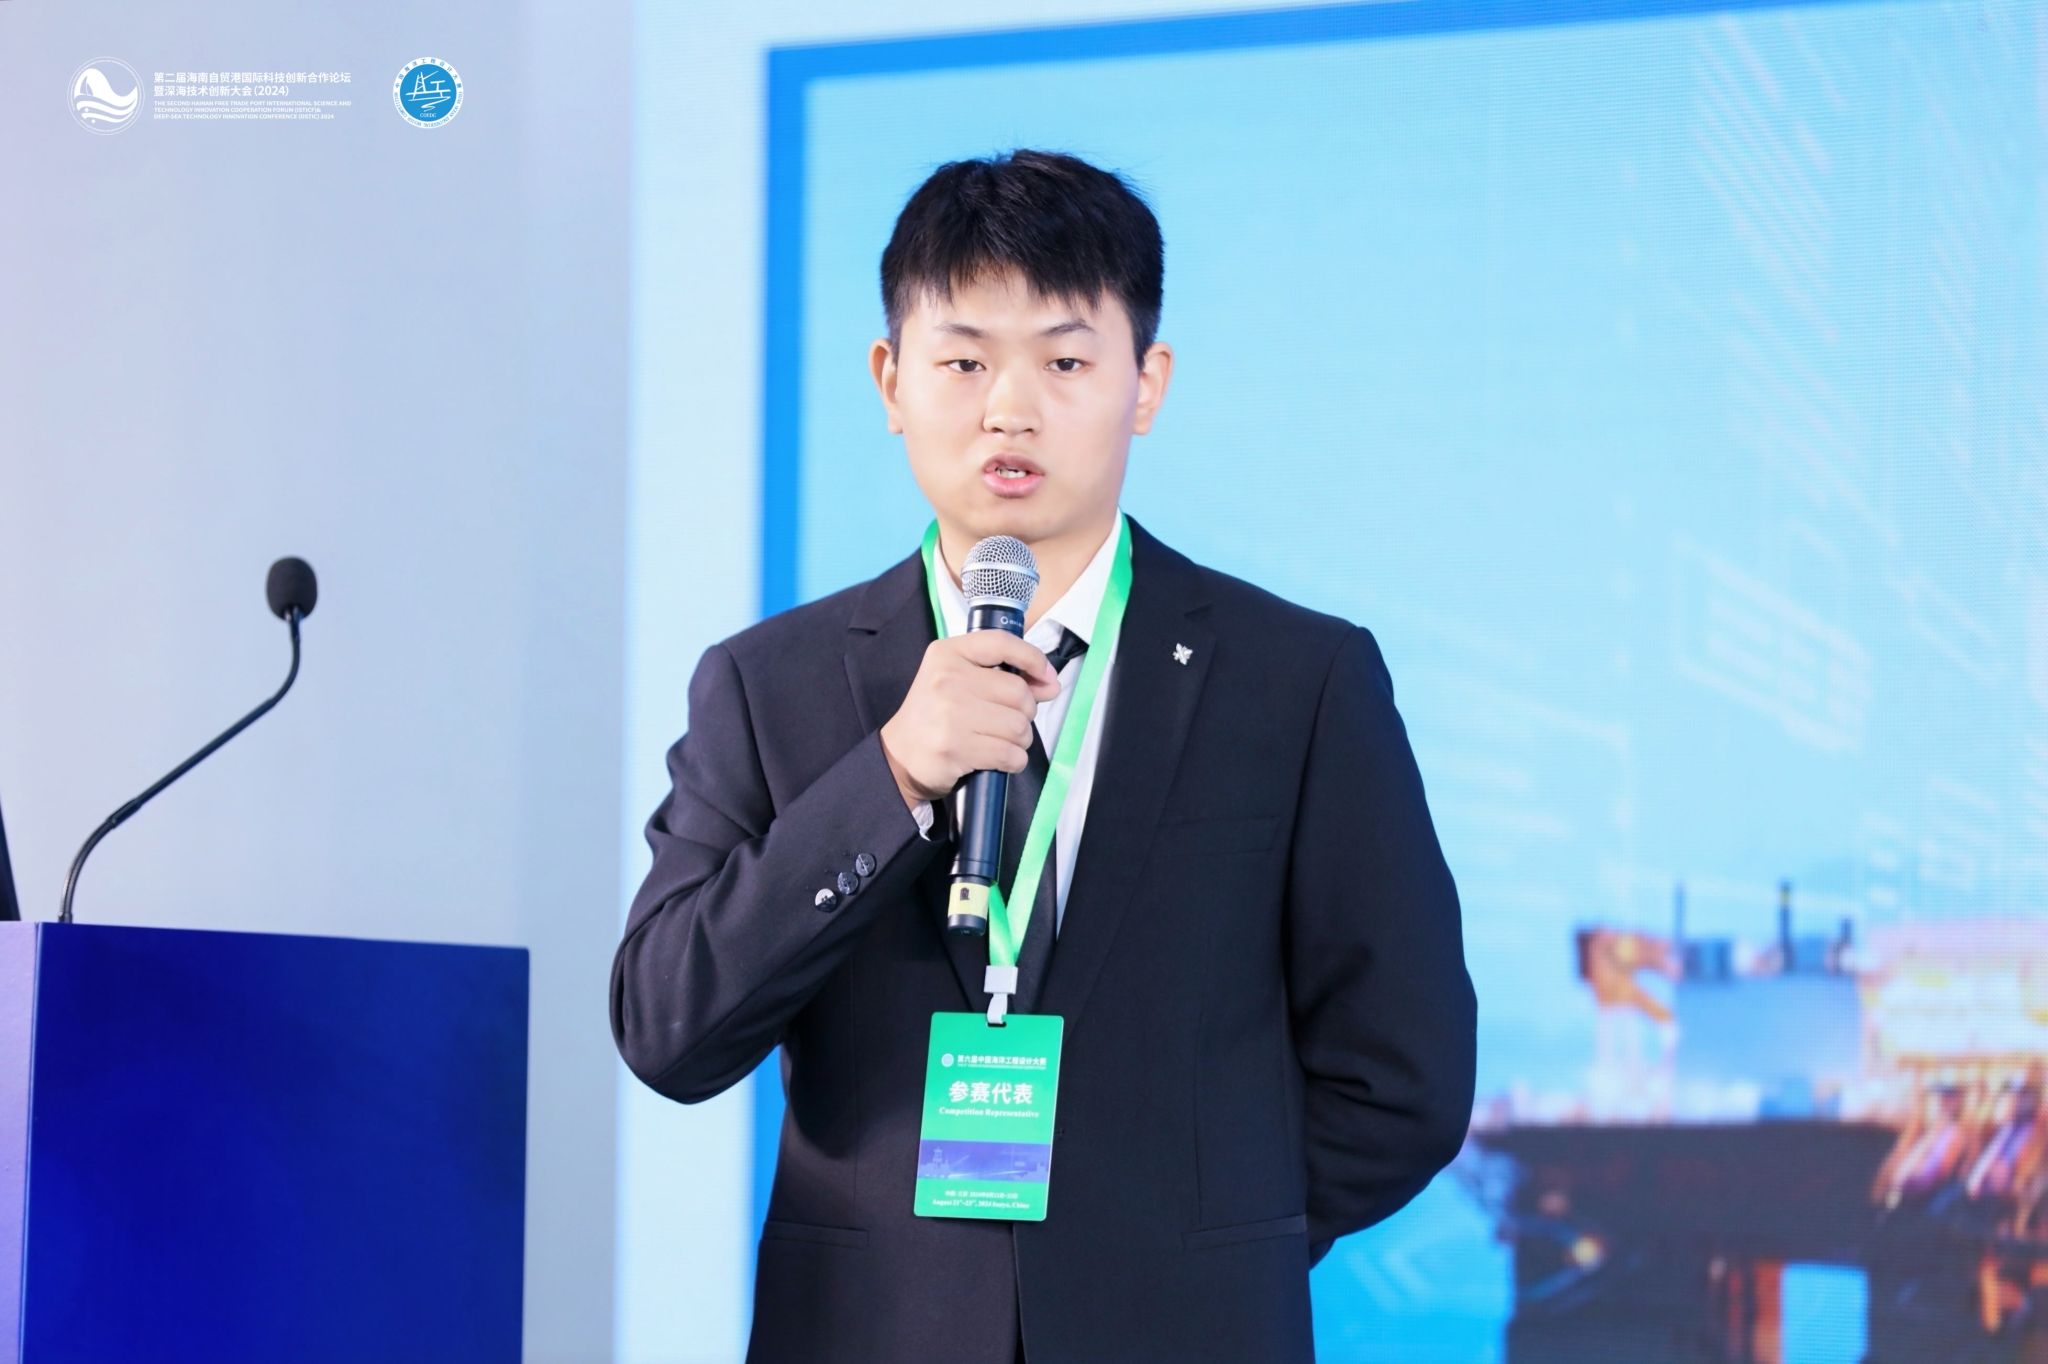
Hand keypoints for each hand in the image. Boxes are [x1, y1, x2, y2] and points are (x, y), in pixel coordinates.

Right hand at [878, 632, 1061, 811]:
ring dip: (1019, 740)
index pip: (1002, 643)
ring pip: (1019, 727)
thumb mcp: (959, 681)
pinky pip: (1010, 754)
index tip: (1047, 678)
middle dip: (1024, 713)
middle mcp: (948, 679)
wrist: (899, 755)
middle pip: (1019, 693)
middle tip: (1006, 722)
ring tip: (1000, 741)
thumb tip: (1051, 684)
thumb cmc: (935, 715)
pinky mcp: (955, 748)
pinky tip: (999, 758)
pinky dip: (1014, 761)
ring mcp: (950, 714)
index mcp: (948, 654)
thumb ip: (1004, 677)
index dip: (1033, 659)